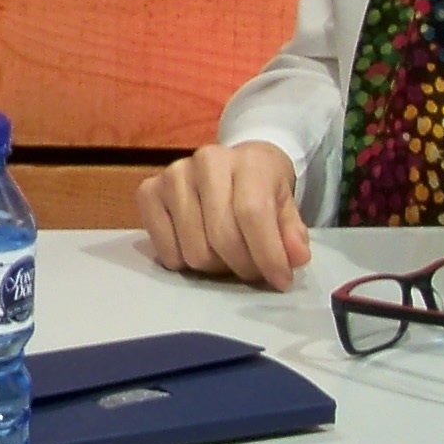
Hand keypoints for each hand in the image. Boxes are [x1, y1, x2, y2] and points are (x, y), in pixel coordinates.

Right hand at [140, 140, 310, 290]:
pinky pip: (166, 252)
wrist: (232, 164)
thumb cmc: (260, 188)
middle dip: (243, 265)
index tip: (280, 281)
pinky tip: (198, 246)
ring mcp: (172, 176)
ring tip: (226, 256)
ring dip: (215, 266)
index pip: (252, 213)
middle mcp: (205, 162)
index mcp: (247, 161)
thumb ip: (292, 233)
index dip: (268, 254)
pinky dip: (184, 262)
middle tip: (252, 270)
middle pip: (222, 237)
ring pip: (194, 251)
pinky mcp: (148, 192)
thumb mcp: (285, 206)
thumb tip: (295, 258)